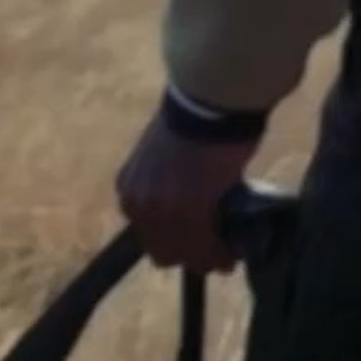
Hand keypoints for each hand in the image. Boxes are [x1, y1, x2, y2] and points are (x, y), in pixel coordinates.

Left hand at [116, 111, 255, 272]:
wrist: (208, 103)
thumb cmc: (195, 119)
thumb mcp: (166, 157)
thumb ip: (169, 183)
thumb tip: (195, 199)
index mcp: (129, 189)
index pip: (146, 233)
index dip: (174, 242)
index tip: (195, 243)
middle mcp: (138, 204)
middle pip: (161, 251)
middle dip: (187, 254)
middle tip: (212, 252)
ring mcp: (161, 212)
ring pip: (183, 255)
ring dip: (206, 258)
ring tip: (226, 258)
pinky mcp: (190, 214)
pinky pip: (204, 248)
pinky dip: (219, 256)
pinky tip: (231, 257)